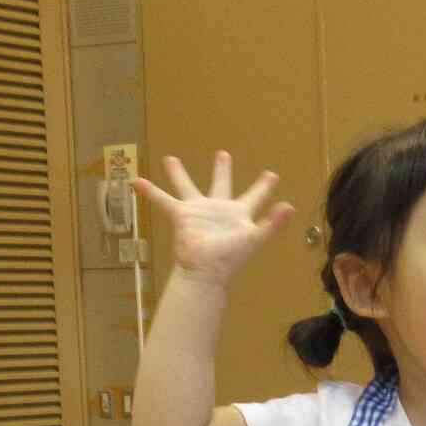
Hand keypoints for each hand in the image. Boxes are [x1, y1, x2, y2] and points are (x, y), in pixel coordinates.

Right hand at [134, 151, 295, 281]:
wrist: (206, 271)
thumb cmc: (231, 258)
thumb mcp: (255, 238)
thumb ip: (273, 224)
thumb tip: (289, 206)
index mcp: (239, 214)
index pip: (255, 197)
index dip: (263, 187)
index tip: (272, 174)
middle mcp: (218, 210)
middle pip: (221, 184)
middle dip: (222, 170)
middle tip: (223, 154)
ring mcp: (198, 212)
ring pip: (187, 186)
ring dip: (178, 174)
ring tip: (170, 158)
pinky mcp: (182, 216)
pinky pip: (163, 201)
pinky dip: (150, 192)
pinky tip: (137, 181)